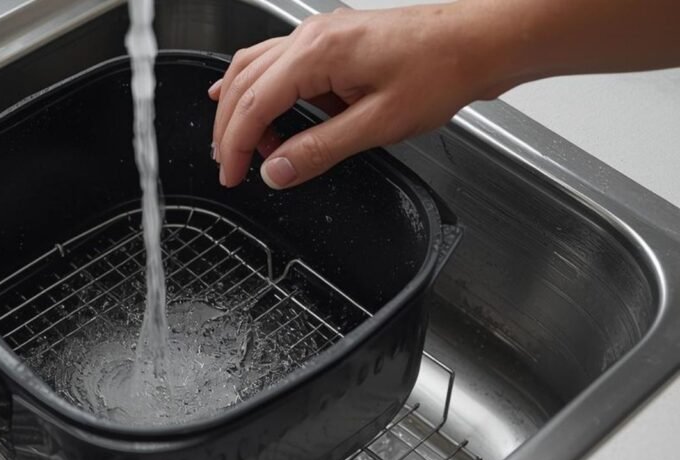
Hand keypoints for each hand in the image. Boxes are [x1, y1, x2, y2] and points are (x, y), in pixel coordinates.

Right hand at [209, 4, 499, 189]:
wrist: (480, 42)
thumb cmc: (441, 71)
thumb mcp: (378, 124)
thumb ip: (320, 150)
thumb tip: (277, 171)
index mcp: (317, 53)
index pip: (253, 104)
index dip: (235, 145)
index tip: (232, 175)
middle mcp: (312, 36)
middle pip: (245, 83)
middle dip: (230, 128)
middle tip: (230, 166)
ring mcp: (321, 34)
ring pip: (256, 67)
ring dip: (242, 106)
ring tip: (240, 144)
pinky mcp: (334, 40)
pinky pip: (278, 61)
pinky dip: (260, 86)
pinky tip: (255, 100)